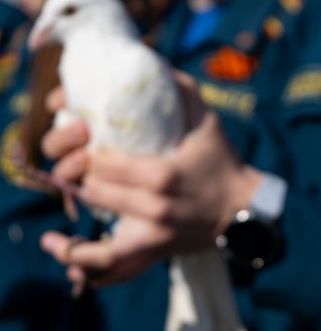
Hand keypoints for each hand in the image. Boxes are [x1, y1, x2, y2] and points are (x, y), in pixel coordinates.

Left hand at [40, 74, 262, 285]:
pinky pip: (114, 267)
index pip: (103, 164)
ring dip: (78, 220)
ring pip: (97, 234)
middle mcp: (155, 208)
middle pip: (94, 192)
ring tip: (65, 215)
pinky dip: (87, 265)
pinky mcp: (154, 252)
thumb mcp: (208, 124)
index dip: (87, 153)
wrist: (245, 210)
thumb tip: (155, 64)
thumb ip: (183, 92)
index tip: (87, 143)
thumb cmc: (224, 163)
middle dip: (82, 178)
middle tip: (80, 167)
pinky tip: (65, 254)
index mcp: (163, 175)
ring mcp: (153, 236)